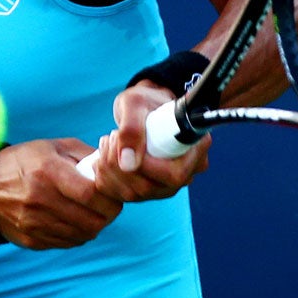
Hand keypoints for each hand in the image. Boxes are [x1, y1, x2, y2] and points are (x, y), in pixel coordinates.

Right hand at [0, 138, 122, 249]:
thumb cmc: (25, 162)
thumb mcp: (52, 147)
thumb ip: (85, 154)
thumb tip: (113, 165)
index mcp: (47, 172)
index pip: (90, 194)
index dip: (110, 197)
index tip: (114, 193)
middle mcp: (40, 200)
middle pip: (91, 219)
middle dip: (108, 214)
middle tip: (109, 206)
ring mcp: (34, 223)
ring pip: (82, 234)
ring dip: (94, 225)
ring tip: (94, 213)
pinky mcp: (30, 239)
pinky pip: (67, 243)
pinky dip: (78, 234)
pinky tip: (75, 221)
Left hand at [81, 81, 210, 202]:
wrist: (143, 108)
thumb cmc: (145, 100)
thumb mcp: (136, 103)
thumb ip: (132, 129)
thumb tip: (127, 164)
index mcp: (196, 148)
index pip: (174, 174)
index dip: (145, 166)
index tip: (121, 140)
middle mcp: (187, 171)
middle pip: (151, 188)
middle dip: (119, 167)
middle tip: (109, 138)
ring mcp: (168, 184)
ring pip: (135, 195)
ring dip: (109, 172)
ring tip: (105, 144)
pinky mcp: (149, 190)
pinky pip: (124, 197)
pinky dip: (106, 180)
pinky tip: (101, 159)